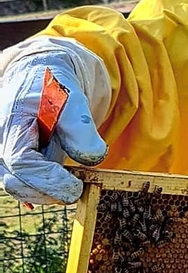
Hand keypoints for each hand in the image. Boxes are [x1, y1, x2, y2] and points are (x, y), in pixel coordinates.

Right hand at [0, 41, 108, 203]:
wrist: (39, 80)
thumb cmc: (54, 87)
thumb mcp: (72, 97)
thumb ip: (80, 126)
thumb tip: (94, 158)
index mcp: (10, 124)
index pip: (21, 162)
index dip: (48, 180)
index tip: (76, 188)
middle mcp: (0, 144)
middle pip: (16, 183)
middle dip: (48, 191)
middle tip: (79, 191)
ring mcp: (4, 156)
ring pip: (20, 187)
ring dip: (47, 191)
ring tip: (75, 183)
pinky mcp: (14, 164)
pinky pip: (26, 184)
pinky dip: (46, 188)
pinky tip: (64, 185)